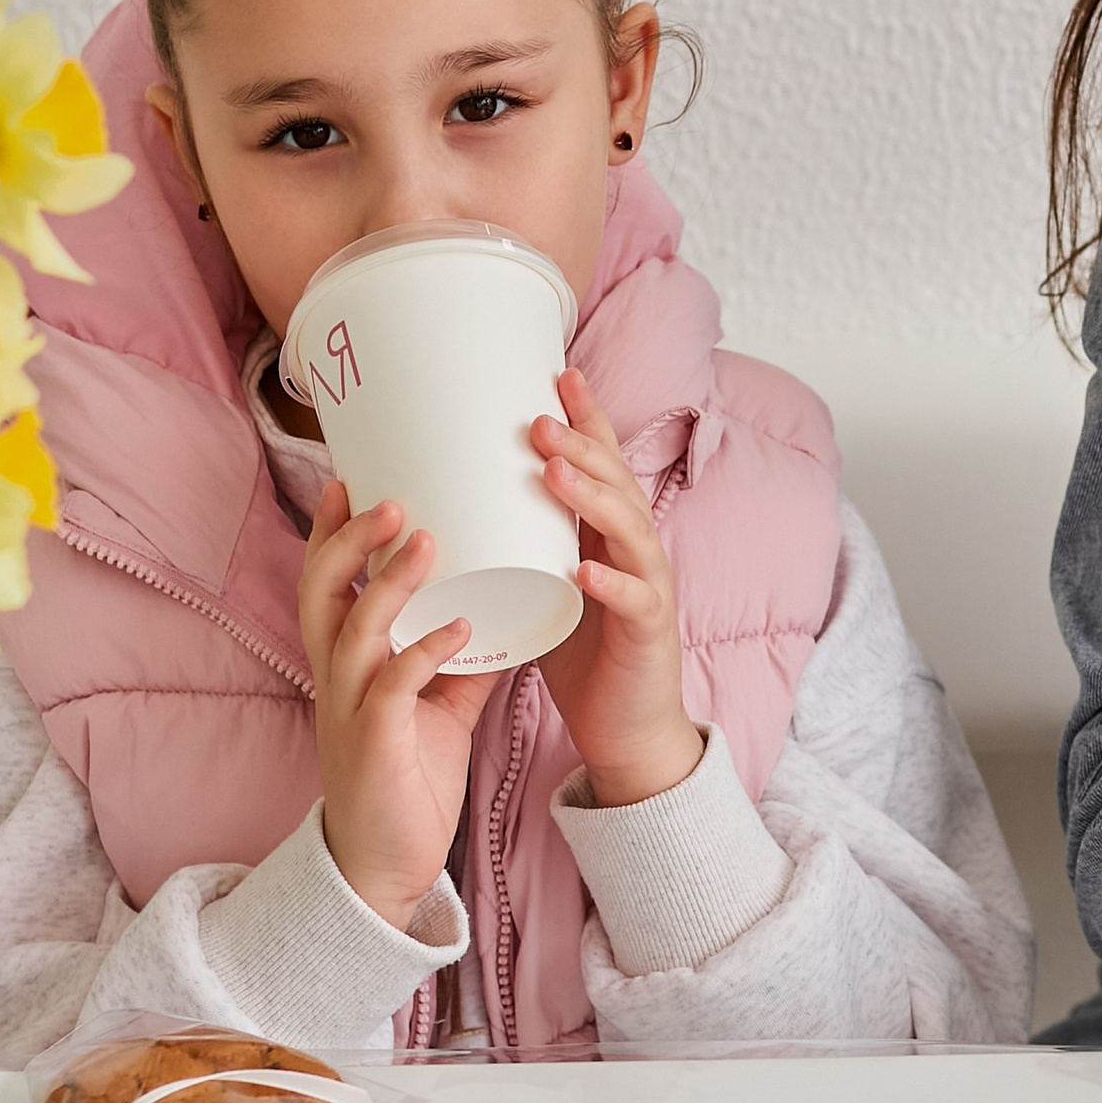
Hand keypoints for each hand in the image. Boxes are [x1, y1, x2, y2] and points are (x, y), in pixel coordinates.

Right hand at [302, 481, 497, 927]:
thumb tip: (497, 608)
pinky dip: (426, 653)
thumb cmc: (408, 777)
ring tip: (427, 539)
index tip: (349, 478)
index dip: (331, 533)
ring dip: (389, 583)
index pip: (327, 583)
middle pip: (322, 592)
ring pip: (355, 631)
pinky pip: (395, 689)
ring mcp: (351, 710)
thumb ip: (459, 657)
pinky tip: (462, 628)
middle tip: (390, 495)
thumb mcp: (437, 703)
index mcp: (347, 662)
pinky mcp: (375, 745)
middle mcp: (338, 678)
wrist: (388, 864)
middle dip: (350, 541)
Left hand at [528, 366, 704, 807]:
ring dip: (594, 497)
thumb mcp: (544, 586)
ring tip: (556, 471)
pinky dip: (611, 584)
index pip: (603, 464)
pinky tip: (585, 571)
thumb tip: (453, 504)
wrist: (628, 728)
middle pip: (617, 482)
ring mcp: (648, 588)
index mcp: (609, 535)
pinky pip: (633, 602)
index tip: (558, 374)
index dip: (587, 419)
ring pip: (629, 530)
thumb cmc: (583, 656)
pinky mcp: (649, 633)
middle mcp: (635, 550)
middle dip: (582, 445)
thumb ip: (517, 545)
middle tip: (539, 418)